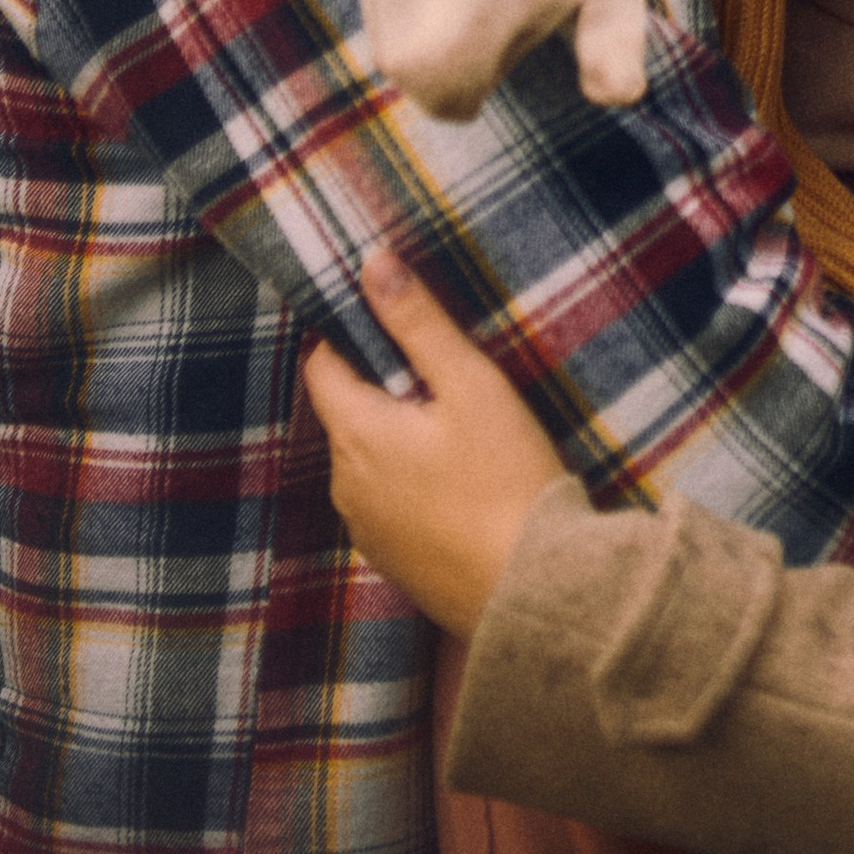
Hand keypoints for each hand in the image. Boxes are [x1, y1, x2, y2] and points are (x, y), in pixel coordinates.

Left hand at [303, 248, 566, 636]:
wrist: (531, 590)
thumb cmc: (506, 479)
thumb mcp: (471, 385)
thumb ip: (418, 323)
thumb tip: (373, 262)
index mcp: (356, 435)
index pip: (322, 366)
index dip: (350, 335)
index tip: (393, 321)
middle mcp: (344, 485)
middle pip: (347, 413)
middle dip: (384, 388)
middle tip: (446, 374)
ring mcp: (366, 529)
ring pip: (368, 459)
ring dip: (398, 438)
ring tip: (462, 429)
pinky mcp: (393, 561)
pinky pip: (388, 502)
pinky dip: (412, 483)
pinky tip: (463, 482)